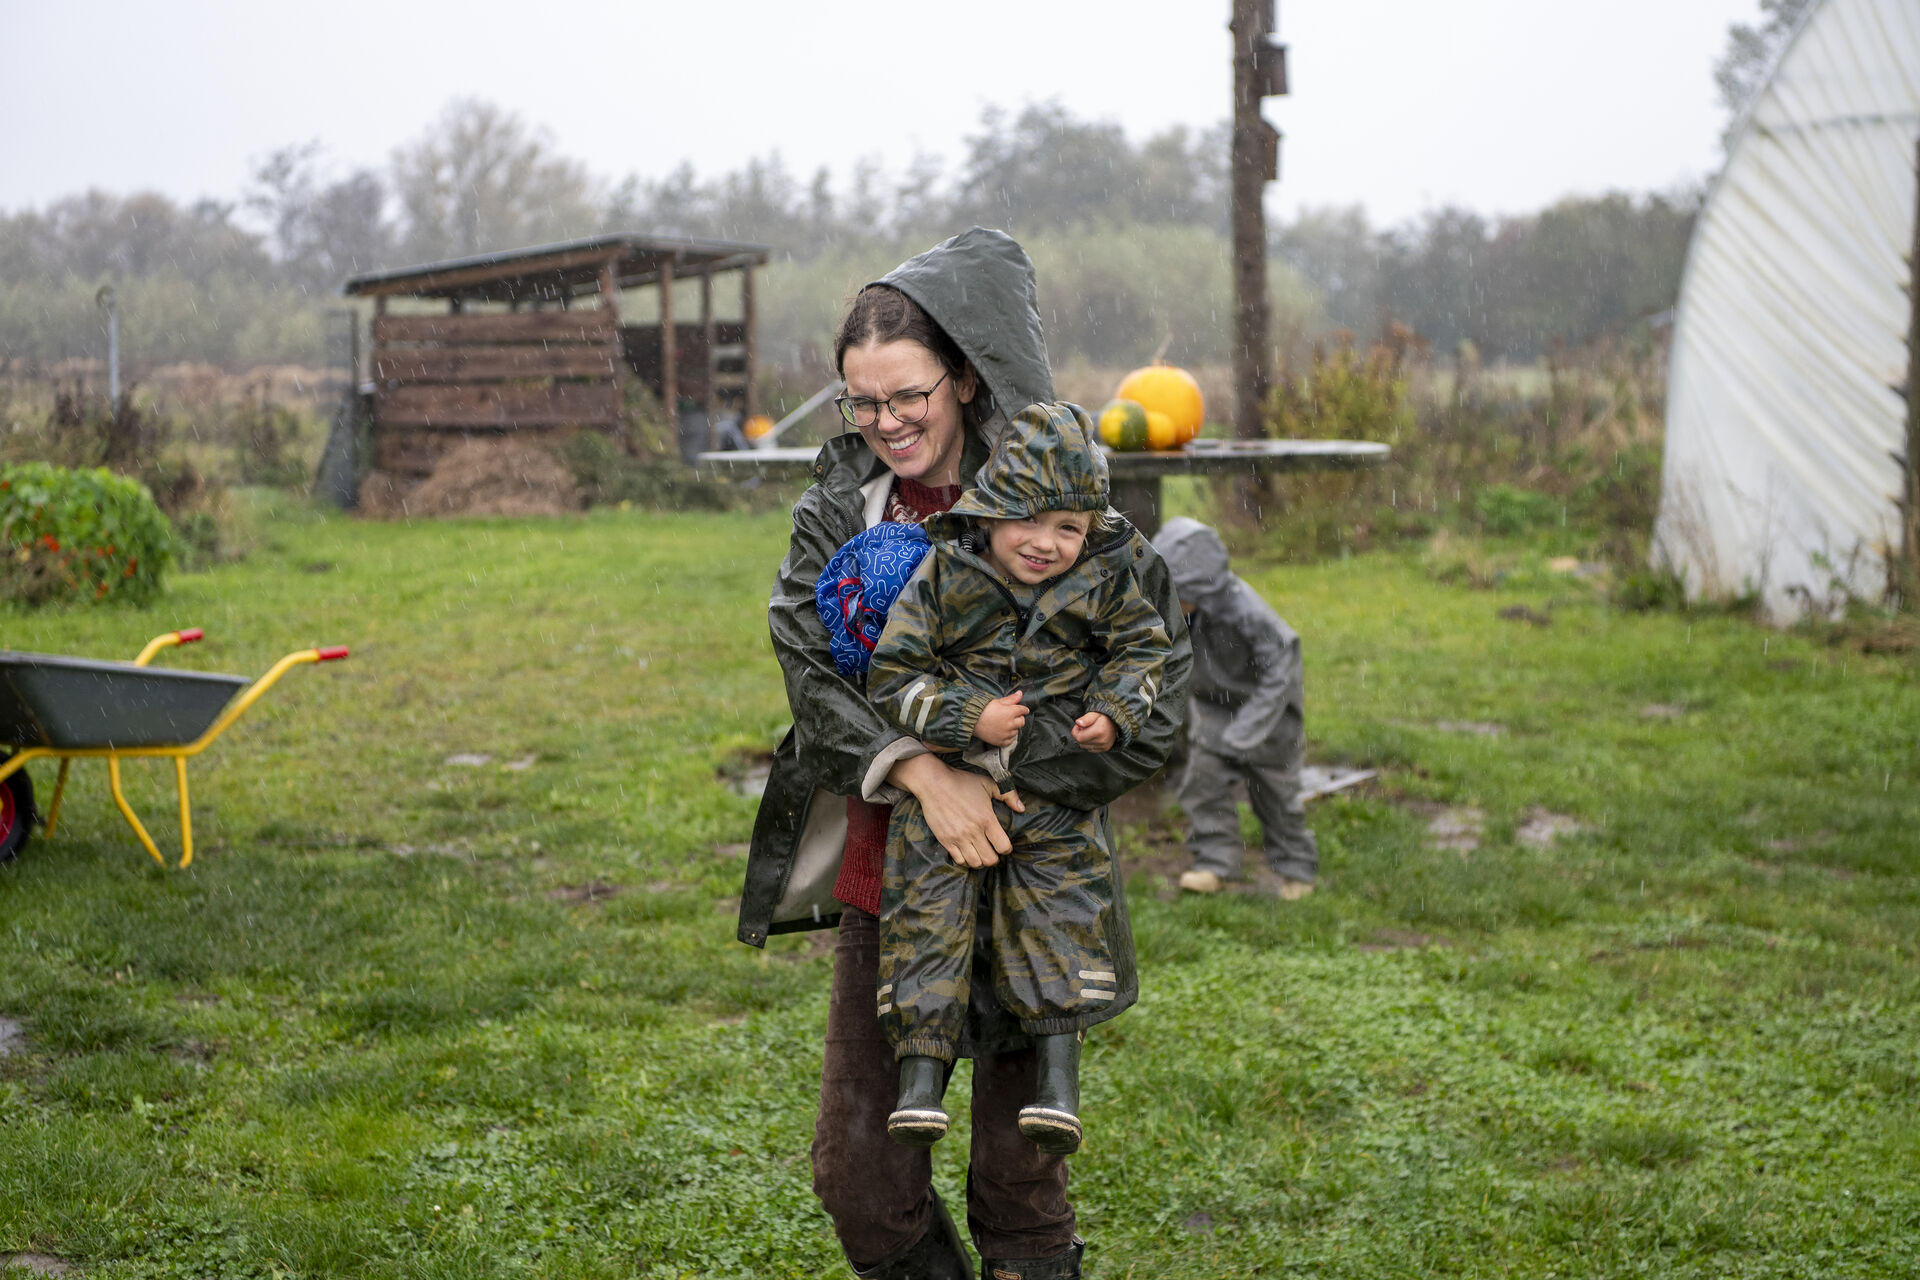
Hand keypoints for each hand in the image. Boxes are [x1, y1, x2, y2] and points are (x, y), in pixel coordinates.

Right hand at [891, 754, 1011, 867]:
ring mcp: (958, 837)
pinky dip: (965, 860)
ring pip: (974, 863)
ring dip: (980, 861)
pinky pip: (958, 860)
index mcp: (986, 819)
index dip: (1007, 849)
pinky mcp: (945, 840)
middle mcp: (973, 831)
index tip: (1004, 845)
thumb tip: (1021, 808)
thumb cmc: (962, 782)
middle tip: (992, 851)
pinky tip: (967, 852)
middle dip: (994, 858)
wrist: (933, 783)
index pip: (1003, 846)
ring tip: (980, 853)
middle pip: (990, 860)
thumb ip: (1008, 794)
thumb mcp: (988, 783)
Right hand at [974, 690, 1029, 747]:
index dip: (1023, 710)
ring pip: (1016, 731)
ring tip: (1005, 724)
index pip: (1023, 710)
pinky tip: (1003, 732)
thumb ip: (1011, 699)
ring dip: (1013, 728)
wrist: (972, 720)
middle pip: (1022, 722)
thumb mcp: (998, 702)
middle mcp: (1010, 724)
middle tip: (1012, 717)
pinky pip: (1010, 740)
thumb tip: (1020, 693)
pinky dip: (1009, 737)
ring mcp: (1006, 734)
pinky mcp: (1001, 741)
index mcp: (1010, 712)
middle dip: (1018, 718)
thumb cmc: (983, 710)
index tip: (1023, 710)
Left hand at [1071, 711, 1116, 751]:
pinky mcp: (1104, 749)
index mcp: (1099, 731)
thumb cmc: (1104, 717)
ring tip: (1089, 731)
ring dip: (1084, 739)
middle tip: (1084, 727)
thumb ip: (1086, 718)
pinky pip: (1090, 749)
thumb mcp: (1094, 714)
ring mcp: (1103, 746)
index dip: (1075, 731)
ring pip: (1085, 746)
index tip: (1078, 726)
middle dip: (1080, 735)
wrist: (1116, 723)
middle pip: (1081, 743)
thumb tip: (1078, 723)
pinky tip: (1093, 736)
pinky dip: (1089, 743)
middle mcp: (1102, 741)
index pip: (1079, 738)